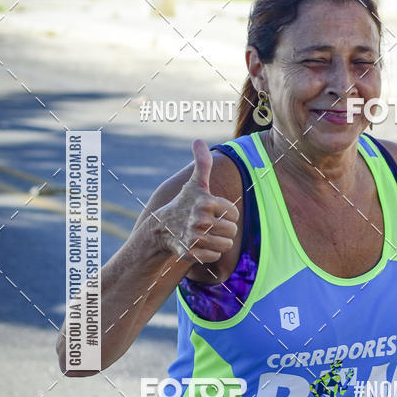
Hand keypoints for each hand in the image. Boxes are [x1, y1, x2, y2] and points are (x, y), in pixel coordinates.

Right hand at [153, 140, 238, 264]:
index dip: (227, 213)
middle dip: (224, 229)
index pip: (234, 213)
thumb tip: (198, 140)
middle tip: (210, 225)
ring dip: (218, 241)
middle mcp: (200, 220)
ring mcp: (194, 238)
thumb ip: (202, 163)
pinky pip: (215, 256)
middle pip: (232, 231)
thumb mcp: (195, 184)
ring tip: (206, 234)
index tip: (214, 212)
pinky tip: (200, 245)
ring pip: (225, 245)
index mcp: (206, 202)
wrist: (161, 228)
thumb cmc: (184, 203)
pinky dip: (210, 253)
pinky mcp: (190, 253)